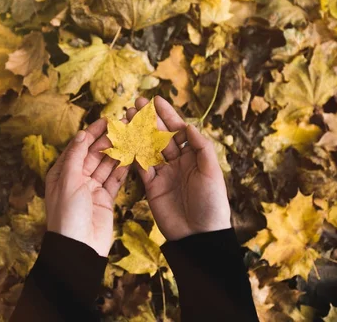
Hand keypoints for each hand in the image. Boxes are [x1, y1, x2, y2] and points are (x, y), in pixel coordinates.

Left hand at [45, 118, 129, 255]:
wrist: (79, 247)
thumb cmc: (67, 214)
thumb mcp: (68, 181)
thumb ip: (76, 156)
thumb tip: (81, 134)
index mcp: (62, 173)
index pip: (78, 147)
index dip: (91, 133)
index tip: (105, 121)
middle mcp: (77, 179)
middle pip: (93, 155)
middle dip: (107, 141)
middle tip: (123, 127)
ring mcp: (92, 189)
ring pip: (105, 166)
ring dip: (116, 152)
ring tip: (130, 137)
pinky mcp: (105, 199)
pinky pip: (114, 180)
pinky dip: (122, 169)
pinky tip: (130, 157)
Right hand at [126, 96, 230, 240]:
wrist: (198, 235)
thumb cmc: (212, 203)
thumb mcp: (211, 172)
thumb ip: (201, 148)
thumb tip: (189, 126)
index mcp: (194, 156)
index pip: (178, 131)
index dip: (167, 115)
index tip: (156, 100)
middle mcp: (178, 162)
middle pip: (160, 136)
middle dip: (149, 119)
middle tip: (136, 103)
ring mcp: (163, 174)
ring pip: (148, 148)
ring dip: (137, 132)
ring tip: (126, 116)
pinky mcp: (151, 187)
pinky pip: (140, 167)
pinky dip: (132, 153)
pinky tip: (124, 139)